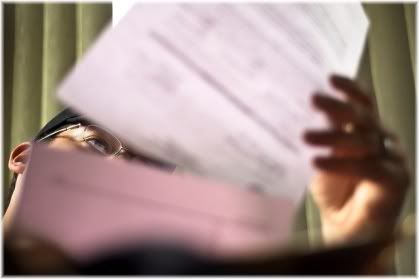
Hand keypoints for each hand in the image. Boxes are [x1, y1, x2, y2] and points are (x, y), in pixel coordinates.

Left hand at [304, 75, 409, 244]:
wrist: (345, 228)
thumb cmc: (335, 191)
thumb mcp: (325, 156)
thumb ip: (326, 134)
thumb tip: (313, 106)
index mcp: (368, 130)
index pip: (364, 103)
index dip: (350, 89)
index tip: (330, 78)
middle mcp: (383, 140)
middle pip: (363, 117)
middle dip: (338, 106)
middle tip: (313, 99)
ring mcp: (393, 159)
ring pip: (364, 141)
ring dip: (333, 137)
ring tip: (305, 136)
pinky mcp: (396, 181)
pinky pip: (368, 167)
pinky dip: (341, 164)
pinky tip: (317, 162)